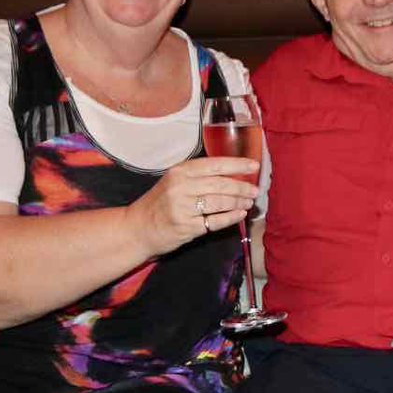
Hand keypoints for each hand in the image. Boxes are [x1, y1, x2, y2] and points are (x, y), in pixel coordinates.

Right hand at [128, 156, 259, 257]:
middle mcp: (180, 187)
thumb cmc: (160, 203)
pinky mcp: (186, 227)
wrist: (137, 228)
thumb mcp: (174, 182)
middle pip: (220, 184)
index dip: (237, 165)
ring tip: (248, 203)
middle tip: (255, 190)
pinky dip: (231, 218)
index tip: (254, 166)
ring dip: (238, 202)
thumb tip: (233, 174)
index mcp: (180, 171)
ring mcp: (182, 208)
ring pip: (219, 202)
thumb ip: (198, 176)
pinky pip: (215, 221)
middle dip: (241, 187)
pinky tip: (239, 215)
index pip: (214, 164)